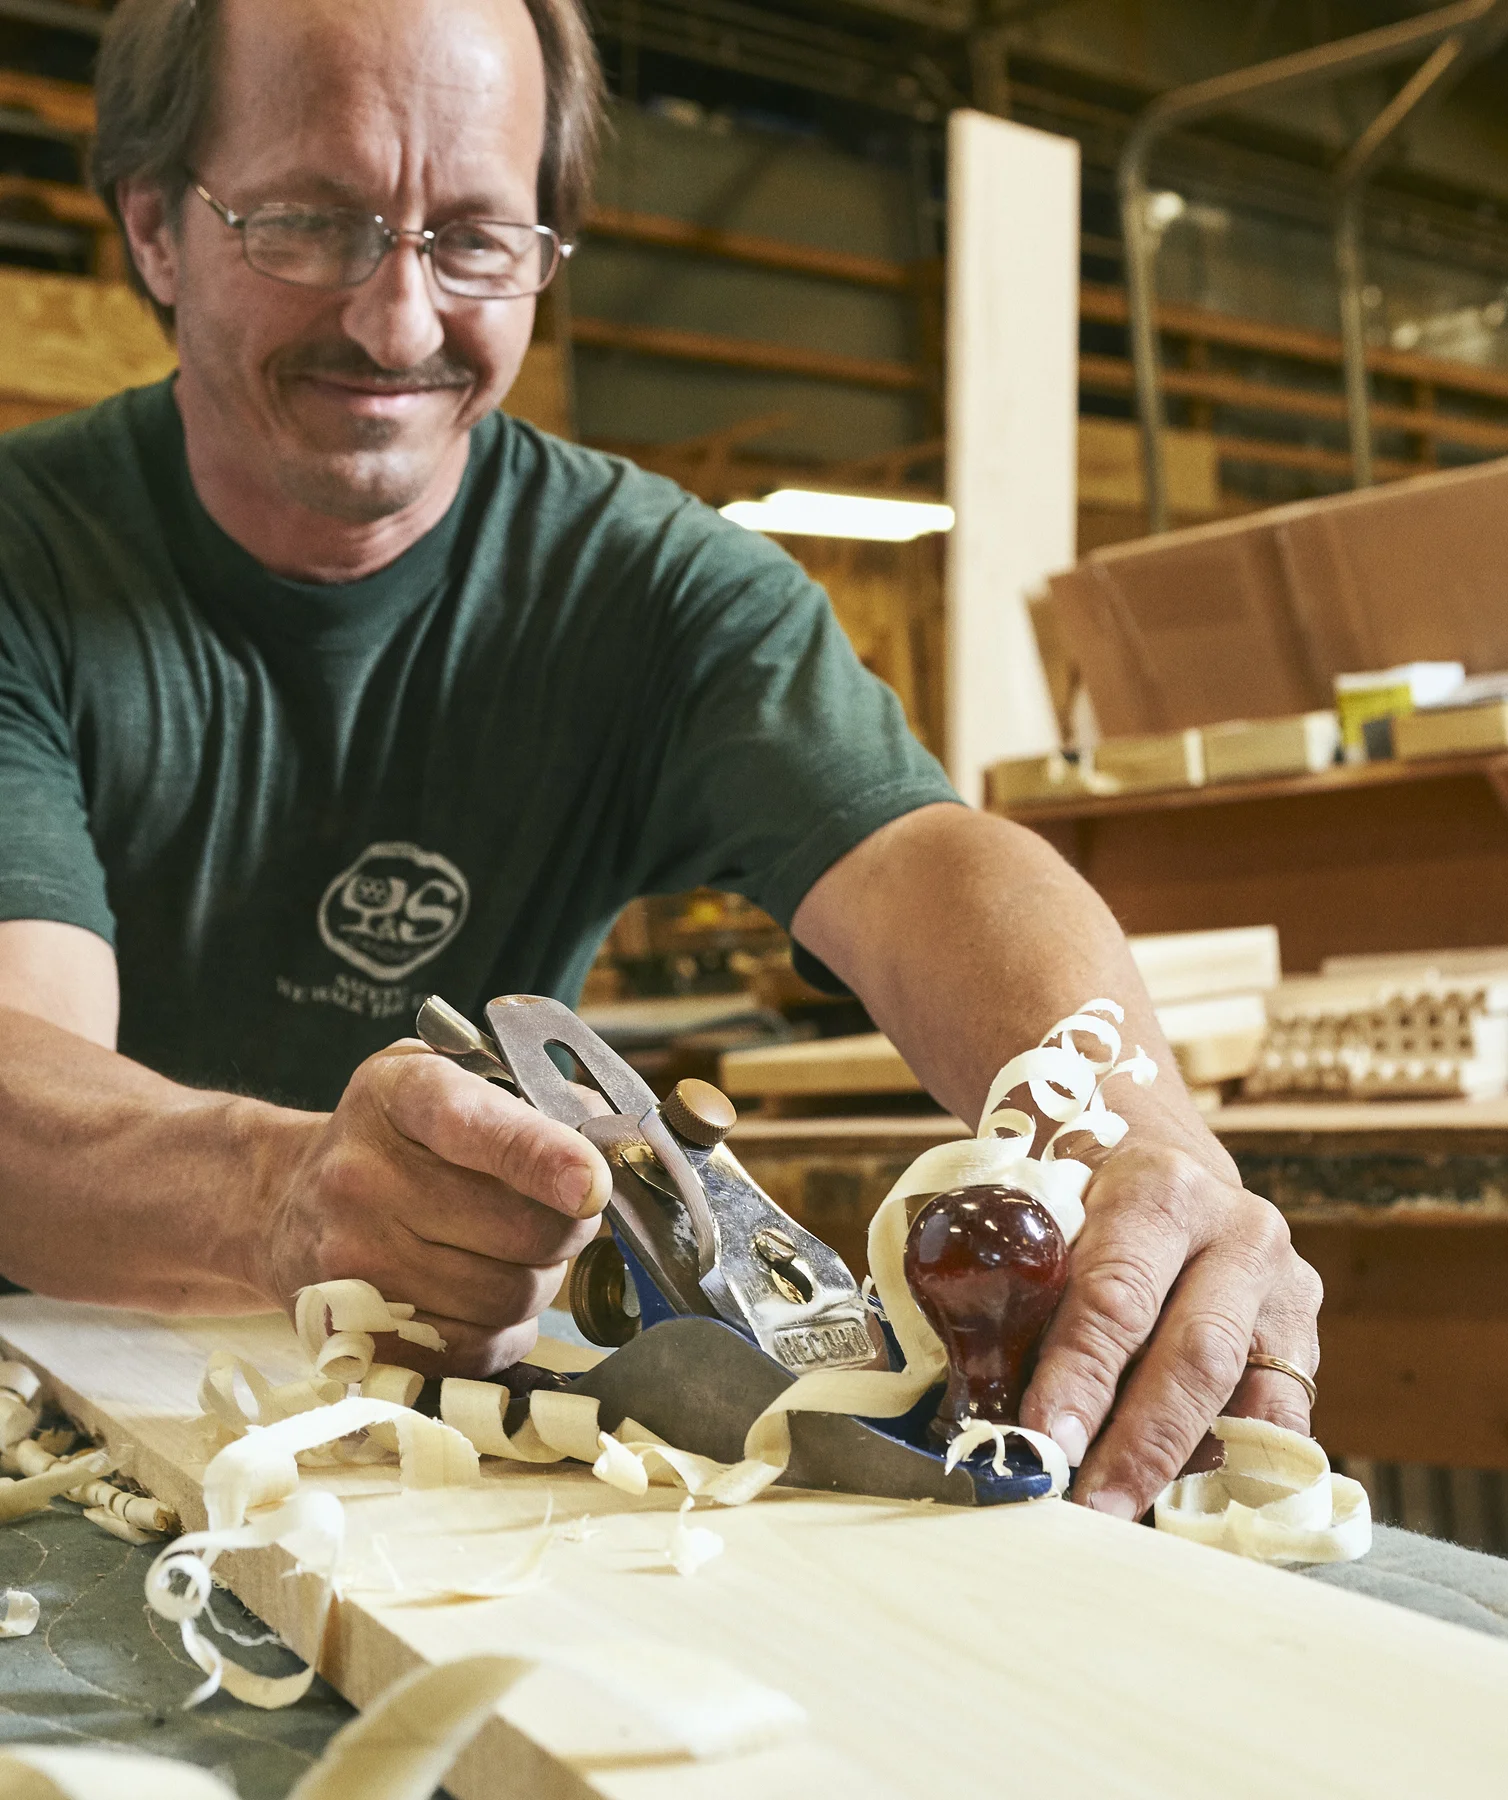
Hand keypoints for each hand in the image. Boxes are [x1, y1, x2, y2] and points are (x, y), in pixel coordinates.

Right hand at [257, 1041, 609, 1375]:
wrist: (284, 1204)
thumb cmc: (392, 1138)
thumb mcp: (446, 1081)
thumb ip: (529, 1098)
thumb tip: (607, 1143)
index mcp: (399, 1096)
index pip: (476, 1128)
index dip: (542, 1157)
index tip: (592, 1183)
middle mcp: (362, 1177)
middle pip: (518, 1229)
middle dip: (569, 1227)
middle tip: (565, 1216)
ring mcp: (353, 1262)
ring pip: (507, 1296)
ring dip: (540, 1281)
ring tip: (516, 1255)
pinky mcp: (354, 1334)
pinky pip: (475, 1351)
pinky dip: (505, 1332)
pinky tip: (487, 1301)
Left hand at [1018, 1138, 1322, 1519]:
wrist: (1169, 1167)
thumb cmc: (1089, 1201)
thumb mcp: (1056, 1215)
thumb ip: (1035, 1292)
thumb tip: (994, 1407)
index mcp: (1160, 1191)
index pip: (1119, 1295)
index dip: (1081, 1376)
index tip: (1046, 1439)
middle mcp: (1237, 1232)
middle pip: (1194, 1354)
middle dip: (1138, 1441)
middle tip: (1088, 1503)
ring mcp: (1284, 1284)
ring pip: (1245, 1391)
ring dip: (1183, 1463)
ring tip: (1125, 1511)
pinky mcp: (1305, 1331)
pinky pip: (1281, 1417)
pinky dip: (1234, 1466)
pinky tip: (1183, 1497)